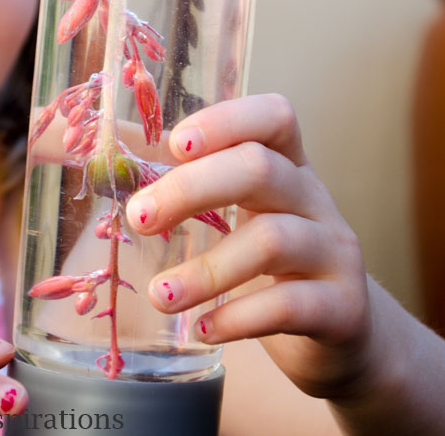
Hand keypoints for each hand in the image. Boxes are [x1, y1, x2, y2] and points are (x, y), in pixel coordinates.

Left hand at [126, 94, 371, 401]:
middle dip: (193, 188)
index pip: (274, 117)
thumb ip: (186, 181)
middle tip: (139, 218)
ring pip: (274, 240)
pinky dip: (238, 317)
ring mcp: (335, 252)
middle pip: (261, 169)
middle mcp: (315, 199)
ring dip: (207, 269)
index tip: (176, 144)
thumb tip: (106, 155)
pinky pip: (289, 306)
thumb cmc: (274, 262)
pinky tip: (202, 328)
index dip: (225, 122)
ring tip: (160, 294)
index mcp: (289, 165)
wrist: (345, 334)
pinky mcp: (343, 309)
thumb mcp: (241, 211)